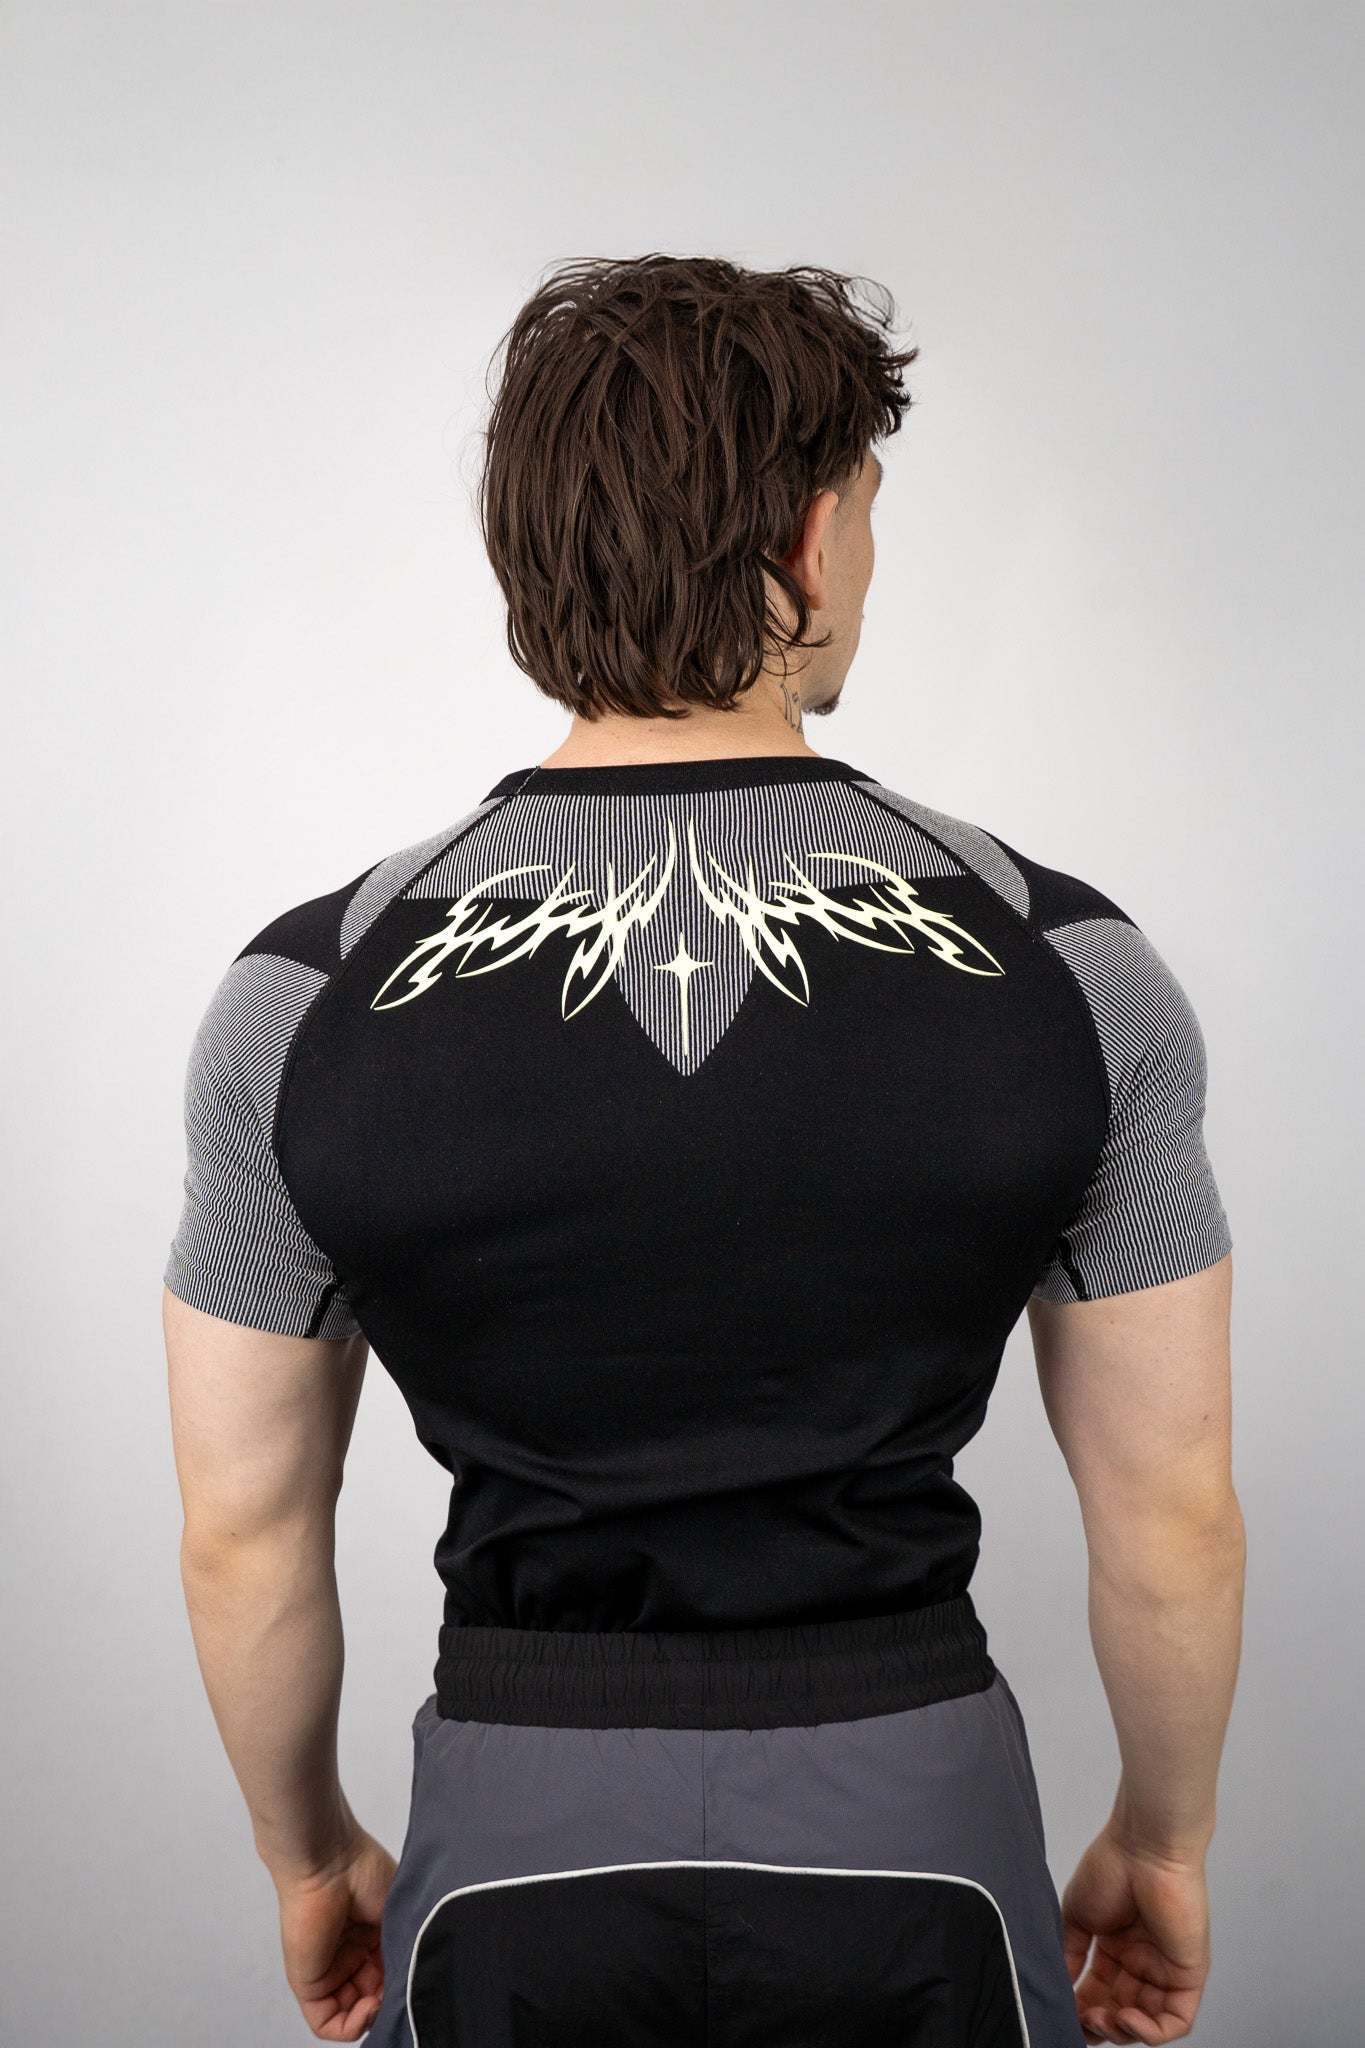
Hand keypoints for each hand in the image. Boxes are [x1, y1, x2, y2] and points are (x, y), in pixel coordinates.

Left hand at [275, 1826, 398, 2040]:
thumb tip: (413, 1985)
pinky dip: (351, 2026)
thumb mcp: (398, 1914)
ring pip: (351, 2015)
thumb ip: (404, 1950)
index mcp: (371, 1938)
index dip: (402, 1986)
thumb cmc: (364, 1871)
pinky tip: (369, 2006)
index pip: (388, 1980)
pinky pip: (326, 2023)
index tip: (415, 1977)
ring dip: (372, 2017)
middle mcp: (349, 1956)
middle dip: (389, 2003)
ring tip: (384, 1999)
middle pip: (371, 2000)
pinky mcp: (308, 1983)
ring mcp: (328, 1970)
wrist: (330, 1860)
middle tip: (402, 1989)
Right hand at [1062, 1824, 1209, 2043]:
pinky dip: (1152, 2032)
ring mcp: (1166, 1969)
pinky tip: (1126, 2018)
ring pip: (1148, 2022)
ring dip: (1122, 2031)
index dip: (1082, 2009)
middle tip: (1081, 2021)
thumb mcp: (1078, 1917)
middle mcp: (1143, 1961)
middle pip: (1122, 2011)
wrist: (1143, 1848)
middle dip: (1100, 2024)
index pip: (1100, 1991)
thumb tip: (1059, 1989)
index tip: (1064, 2015)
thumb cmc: (1111, 1868)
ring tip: (1100, 2019)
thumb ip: (1069, 1955)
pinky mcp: (1189, 1974)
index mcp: (1118, 1947)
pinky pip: (1176, 2020)